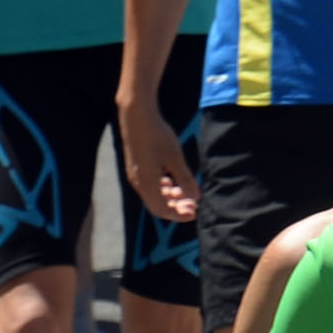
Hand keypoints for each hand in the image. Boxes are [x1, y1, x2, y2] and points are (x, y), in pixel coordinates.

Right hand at [120, 103, 200, 226]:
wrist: (137, 117)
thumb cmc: (157, 136)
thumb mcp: (175, 158)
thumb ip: (185, 179)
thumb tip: (196, 197)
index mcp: (147, 184)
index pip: (162, 210)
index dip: (178, 214)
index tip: (194, 212)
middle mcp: (139, 183)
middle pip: (157, 204)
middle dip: (176, 206)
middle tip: (194, 204)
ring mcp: (137, 174)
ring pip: (154, 194)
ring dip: (171, 196)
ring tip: (187, 191)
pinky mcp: (137, 166)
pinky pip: (151, 184)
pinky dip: (164, 186)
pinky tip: (174, 180)